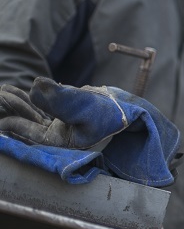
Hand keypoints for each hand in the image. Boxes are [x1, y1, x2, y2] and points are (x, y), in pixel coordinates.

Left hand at [0, 79, 119, 148]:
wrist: (125, 109)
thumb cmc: (108, 112)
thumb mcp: (84, 105)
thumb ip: (59, 98)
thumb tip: (35, 84)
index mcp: (60, 144)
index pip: (30, 136)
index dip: (14, 127)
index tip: (1, 119)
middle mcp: (55, 138)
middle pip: (26, 124)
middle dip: (13, 110)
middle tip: (1, 96)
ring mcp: (56, 127)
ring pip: (31, 115)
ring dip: (18, 103)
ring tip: (5, 90)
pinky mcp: (59, 116)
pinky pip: (38, 109)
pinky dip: (29, 100)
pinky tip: (18, 91)